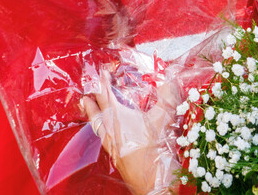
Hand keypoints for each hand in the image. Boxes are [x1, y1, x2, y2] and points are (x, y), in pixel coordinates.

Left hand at [80, 70, 179, 194]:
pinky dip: (102, 132)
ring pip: (98, 127)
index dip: (105, 83)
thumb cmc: (157, 151)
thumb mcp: (165, 119)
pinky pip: (104, 140)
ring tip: (87, 108)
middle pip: (98, 112)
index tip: (103, 73)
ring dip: (93, 116)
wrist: (154, 185)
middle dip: (93, 100)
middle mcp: (112, 132)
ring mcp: (113, 147)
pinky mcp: (117, 159)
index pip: (108, 95)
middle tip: (87, 93)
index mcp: (120, 118)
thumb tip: (170, 77)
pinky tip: (106, 135)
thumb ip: (168, 96)